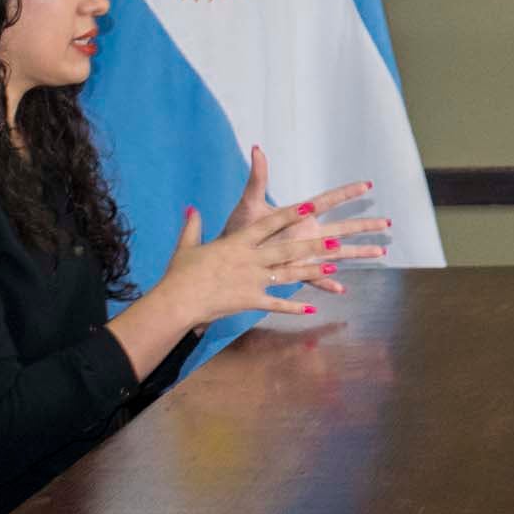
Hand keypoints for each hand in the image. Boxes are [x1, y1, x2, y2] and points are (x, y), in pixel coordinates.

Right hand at [157, 198, 387, 326]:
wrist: (177, 301)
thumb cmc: (180, 273)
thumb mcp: (187, 246)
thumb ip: (194, 225)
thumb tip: (191, 208)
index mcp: (237, 242)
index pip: (269, 224)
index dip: (291, 214)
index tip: (310, 207)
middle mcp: (250, 259)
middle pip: (287, 250)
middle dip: (313, 245)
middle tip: (336, 241)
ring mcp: (253, 281)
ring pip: (289, 275)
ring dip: (312, 271)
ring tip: (333, 267)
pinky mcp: (251, 301)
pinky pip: (277, 304)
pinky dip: (294, 306)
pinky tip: (312, 307)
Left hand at [220, 145, 384, 294]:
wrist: (228, 256)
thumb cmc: (239, 228)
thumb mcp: (250, 203)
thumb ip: (257, 177)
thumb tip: (257, 149)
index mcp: (300, 215)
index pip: (328, 201)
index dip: (347, 193)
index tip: (367, 184)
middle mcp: (307, 233)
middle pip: (343, 228)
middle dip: (365, 225)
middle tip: (388, 222)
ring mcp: (303, 252)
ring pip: (338, 253)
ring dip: (358, 253)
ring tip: (381, 252)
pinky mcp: (294, 270)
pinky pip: (314, 278)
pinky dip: (327, 283)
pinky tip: (341, 289)